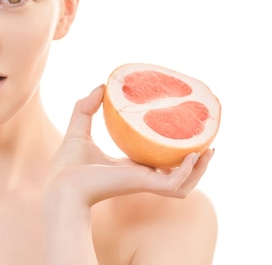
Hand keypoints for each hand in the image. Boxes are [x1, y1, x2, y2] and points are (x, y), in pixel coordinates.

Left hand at [46, 85, 213, 206]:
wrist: (62, 184)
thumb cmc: (67, 165)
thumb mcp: (79, 129)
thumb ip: (86, 107)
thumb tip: (100, 86)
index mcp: (129, 167)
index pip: (158, 161)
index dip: (174, 151)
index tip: (186, 134)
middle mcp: (140, 176)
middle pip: (177, 174)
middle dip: (197, 163)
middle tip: (209, 144)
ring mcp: (144, 183)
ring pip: (183, 183)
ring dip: (199, 169)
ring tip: (209, 149)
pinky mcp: (143, 185)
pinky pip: (175, 183)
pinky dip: (187, 171)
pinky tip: (192, 155)